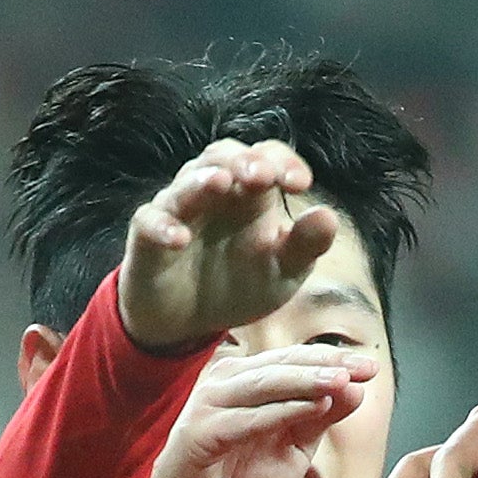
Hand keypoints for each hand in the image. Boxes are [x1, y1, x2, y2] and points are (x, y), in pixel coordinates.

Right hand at [118, 138, 343, 355]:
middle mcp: (214, 191)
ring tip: (221, 184)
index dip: (283, 162)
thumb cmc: (240, 283)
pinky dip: (164, 227)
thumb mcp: (283, 272)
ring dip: (203, 180)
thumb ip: (305, 246)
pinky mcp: (148, 235)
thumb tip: (329, 217)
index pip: (267, 158)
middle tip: (263, 176)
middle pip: (224, 156)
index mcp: (251, 193)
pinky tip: (179, 238)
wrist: (189, 322)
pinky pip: (151, 222)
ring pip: (187, 180)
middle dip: (244, 162)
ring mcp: (179, 209)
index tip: (301, 183)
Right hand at [151, 343, 376, 477]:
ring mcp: (210, 403)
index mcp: (246, 379)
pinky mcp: (200, 431)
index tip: (370, 366)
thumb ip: (318, 417)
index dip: (333, 360)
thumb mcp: (291, 448)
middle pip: (282, 364)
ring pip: (265, 384)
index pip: (294, 361)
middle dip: (327, 364)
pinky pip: (247, 419)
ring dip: (307, 381)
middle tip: (364, 368)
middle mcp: (226, 382)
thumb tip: (355, 388)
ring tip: (343, 381)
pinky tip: (313, 408)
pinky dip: (281, 411)